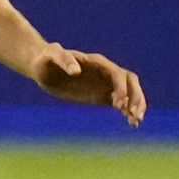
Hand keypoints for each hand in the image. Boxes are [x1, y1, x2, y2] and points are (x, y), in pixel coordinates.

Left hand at [31, 45, 146, 126]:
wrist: (42, 67)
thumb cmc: (46, 58)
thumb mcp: (52, 56)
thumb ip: (63, 60)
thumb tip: (75, 71)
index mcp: (98, 62)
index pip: (118, 74)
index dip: (122, 88)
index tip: (118, 103)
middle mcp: (106, 72)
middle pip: (131, 82)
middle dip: (136, 97)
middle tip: (134, 114)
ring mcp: (105, 84)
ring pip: (130, 93)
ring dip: (136, 105)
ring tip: (135, 121)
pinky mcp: (102, 95)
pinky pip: (122, 103)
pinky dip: (128, 111)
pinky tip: (131, 123)